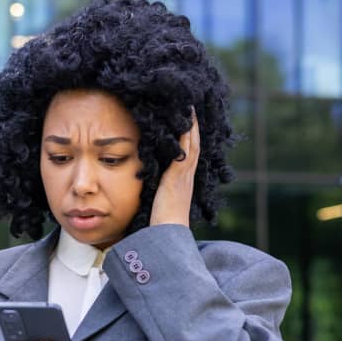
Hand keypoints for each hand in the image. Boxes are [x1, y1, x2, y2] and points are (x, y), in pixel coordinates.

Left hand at [150, 106, 199, 226]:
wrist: (167, 233)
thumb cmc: (161, 220)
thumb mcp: (160, 198)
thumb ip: (158, 187)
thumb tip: (147, 180)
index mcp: (183, 179)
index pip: (189, 152)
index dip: (190, 136)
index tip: (188, 121)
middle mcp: (187, 175)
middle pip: (194, 144)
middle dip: (193, 125)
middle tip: (192, 107)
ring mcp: (185, 175)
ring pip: (192, 144)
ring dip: (192, 125)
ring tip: (189, 108)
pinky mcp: (178, 176)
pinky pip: (185, 152)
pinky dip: (187, 137)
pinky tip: (185, 123)